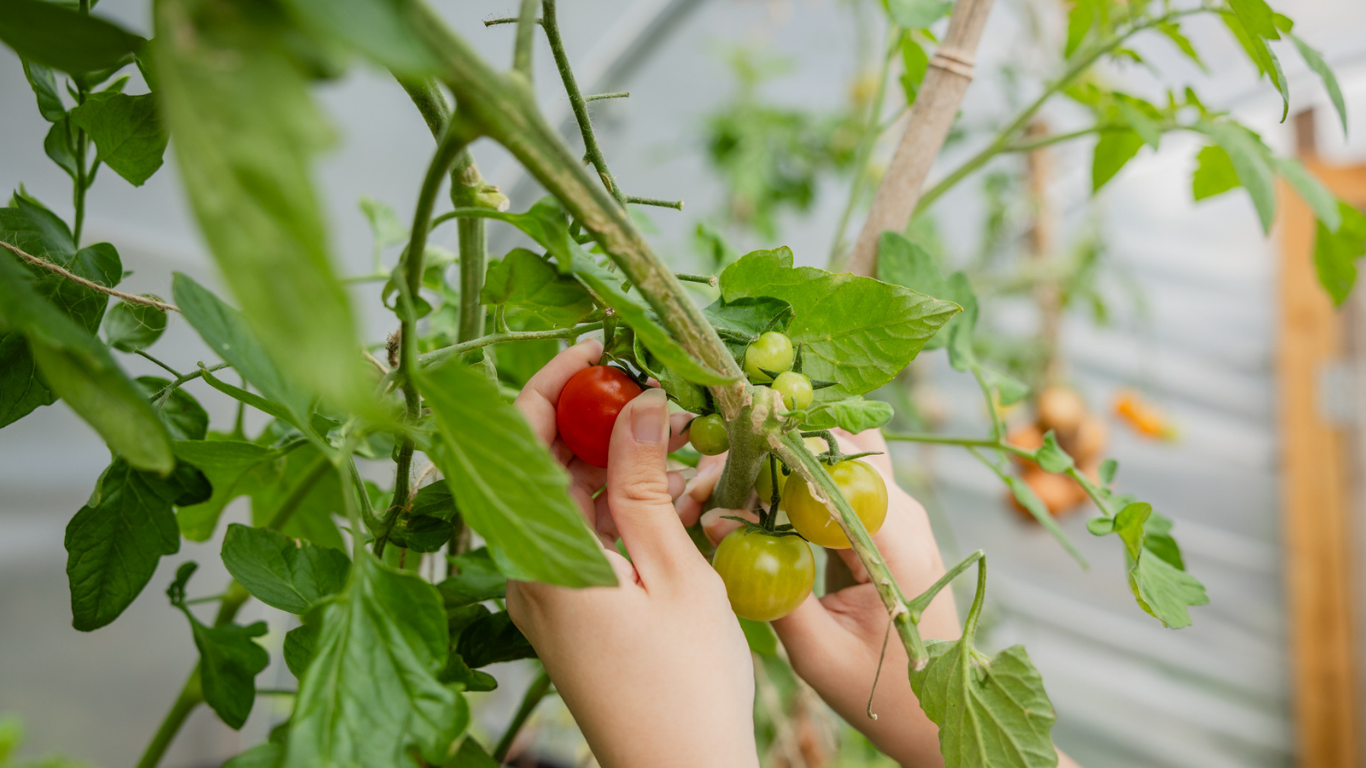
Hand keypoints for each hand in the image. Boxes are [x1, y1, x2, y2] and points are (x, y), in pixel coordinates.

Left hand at [507, 340, 758, 767]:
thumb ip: (643, 482)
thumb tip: (635, 400)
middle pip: (547, 463)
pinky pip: (585, 535)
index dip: (556, 381)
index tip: (602, 347)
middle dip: (601, 417)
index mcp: (539, 553)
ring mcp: (544, 589)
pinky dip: (623, 506)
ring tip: (684, 438)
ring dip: (620, 460)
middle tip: (665, 393)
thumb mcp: (672, 570)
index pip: (523, 437)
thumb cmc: (683, 685)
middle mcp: (526, 566)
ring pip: (570, 497)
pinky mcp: (567, 606)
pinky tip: (675, 491)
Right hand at [679, 429, 958, 766]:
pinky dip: (790, 482)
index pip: (834, 462)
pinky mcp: (883, 519)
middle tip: (709, 484)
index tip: (718, 478)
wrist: (929, 710)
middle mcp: (904, 512)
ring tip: (722, 492)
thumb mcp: (817, 651)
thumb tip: (716, 524)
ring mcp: (898, 511)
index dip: (772, 456)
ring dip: (777, 462)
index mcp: (897, 542)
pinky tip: (749, 503)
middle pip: (833, 445)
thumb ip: (770, 590)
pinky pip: (835, 479)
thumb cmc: (878, 689)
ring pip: (833, 454)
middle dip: (767, 451)